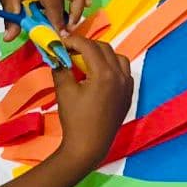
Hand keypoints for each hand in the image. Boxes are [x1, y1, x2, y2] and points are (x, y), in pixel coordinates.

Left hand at [0, 0, 90, 40]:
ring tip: (73, 21)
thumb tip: (9, 37)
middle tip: (65, 31)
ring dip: (79, 8)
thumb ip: (11, 18)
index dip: (58, 22)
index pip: (54, 5)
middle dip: (69, 19)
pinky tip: (87, 3)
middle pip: (68, 1)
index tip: (61, 36)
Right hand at [53, 37, 131, 170]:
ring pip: (118, 58)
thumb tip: (57, 54)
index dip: (73, 41)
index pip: (89, 46)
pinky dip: (112, 67)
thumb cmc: (75, 119)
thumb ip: (61, 67)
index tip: (61, 43)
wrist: (89, 146)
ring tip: (86, 62)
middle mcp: (120, 77)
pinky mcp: (128, 95)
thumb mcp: (64, 90)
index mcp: (105, 74)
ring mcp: (127, 86)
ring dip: (102, 55)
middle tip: (70, 51)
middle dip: (87, 46)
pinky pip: (124, 73)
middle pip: (105, 49)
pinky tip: (98, 75)